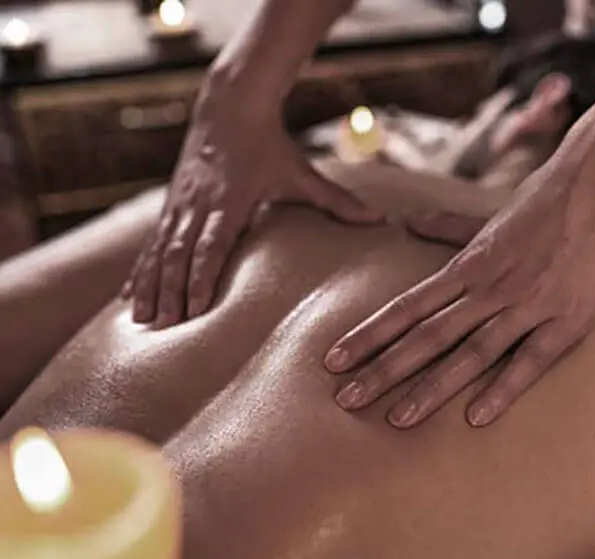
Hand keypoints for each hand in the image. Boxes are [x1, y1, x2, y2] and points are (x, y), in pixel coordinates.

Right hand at [124, 81, 382, 327]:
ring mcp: (179, 204)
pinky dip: (139, 270)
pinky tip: (128, 295)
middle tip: (163, 330)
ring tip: (140, 321)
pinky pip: (150, 243)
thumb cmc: (270, 144)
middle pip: (178, 254)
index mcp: (231, 201)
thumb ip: (336, 200)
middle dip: (169, 292)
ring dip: (149, 286)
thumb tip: (379, 220)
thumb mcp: (301, 173)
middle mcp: (198, 205)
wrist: (230, 106)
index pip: (211, 245)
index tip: (193, 312)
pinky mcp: (170, 204)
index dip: (200, 278)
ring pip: (158, 251)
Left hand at [325, 111, 594, 427]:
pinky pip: (531, 361)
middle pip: (426, 336)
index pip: (405, 307)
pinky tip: (474, 417)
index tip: (334, 359)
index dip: (368, 335)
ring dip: (432, 388)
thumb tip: (407, 221)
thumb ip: (445, 228)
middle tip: (347, 399)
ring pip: (471, 353)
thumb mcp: (487, 220)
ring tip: (397, 419)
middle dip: (384, 370)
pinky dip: (504, 389)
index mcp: (466, 267)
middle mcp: (489, 288)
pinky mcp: (568, 320)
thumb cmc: (539, 208)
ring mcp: (528, 305)